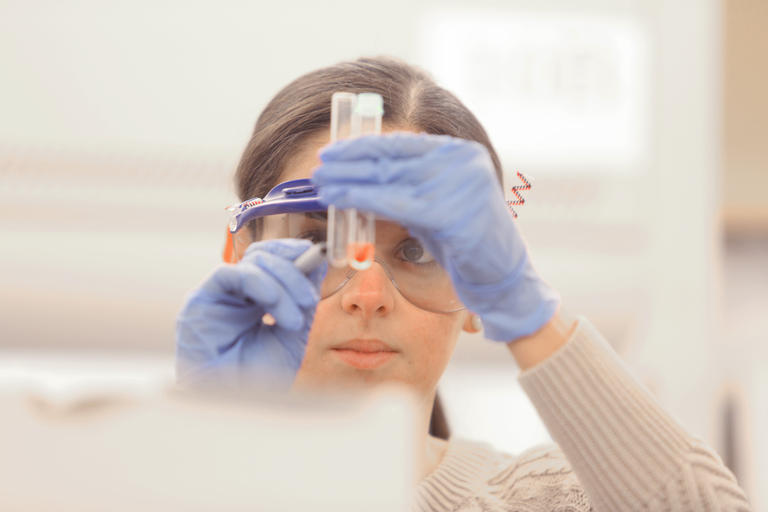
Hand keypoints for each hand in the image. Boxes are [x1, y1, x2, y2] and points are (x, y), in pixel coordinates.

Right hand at [175, 239, 326, 387]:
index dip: (293, 254)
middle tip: (309, 298)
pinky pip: (232, 275)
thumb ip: (303, 299)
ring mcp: (218, 296)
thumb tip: (317, 263)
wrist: (234, 406)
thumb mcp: (293, 332)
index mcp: (255, 299)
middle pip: (263, 257)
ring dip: (281, 285)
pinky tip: (273, 307)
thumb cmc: (259, 378)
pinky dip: (259, 284)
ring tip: (293, 319)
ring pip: (252, 263)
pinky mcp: (200, 300)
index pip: (272, 260)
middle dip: (293, 272)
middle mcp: (235, 293)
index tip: (318, 258)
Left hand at [311, 132, 558, 341]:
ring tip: (321, 183)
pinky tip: (341, 199)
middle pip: (392, 158)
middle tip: (319, 166)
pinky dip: (364, 199)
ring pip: (390, 178)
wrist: (504, 277)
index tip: (334, 151)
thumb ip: (408, 187)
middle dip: (350, 162)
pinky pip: (397, 203)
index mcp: (459, 152)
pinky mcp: (453, 213)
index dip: (363, 146)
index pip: (402, 142)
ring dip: (350, 180)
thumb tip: (362, 178)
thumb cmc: (467, 245)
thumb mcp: (435, 206)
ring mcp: (459, 184)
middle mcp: (461, 161)